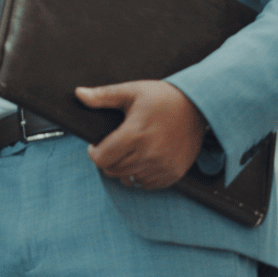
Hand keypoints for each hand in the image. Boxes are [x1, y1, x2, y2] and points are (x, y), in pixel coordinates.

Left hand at [79, 81, 206, 189]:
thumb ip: (103, 96)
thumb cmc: (163, 97)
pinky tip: (144, 160)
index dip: (94, 153)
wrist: (199, 107)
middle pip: (112, 171)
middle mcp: (148, 153)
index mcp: (135, 133)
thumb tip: (78, 94)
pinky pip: (147, 185)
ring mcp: (162, 166)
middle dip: (107, 160)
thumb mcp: (132, 91)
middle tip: (113, 147)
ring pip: (128, 180)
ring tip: (129, 152)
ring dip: (123, 169)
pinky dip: (141, 176)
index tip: (96, 145)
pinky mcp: (173, 173)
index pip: (101, 158)